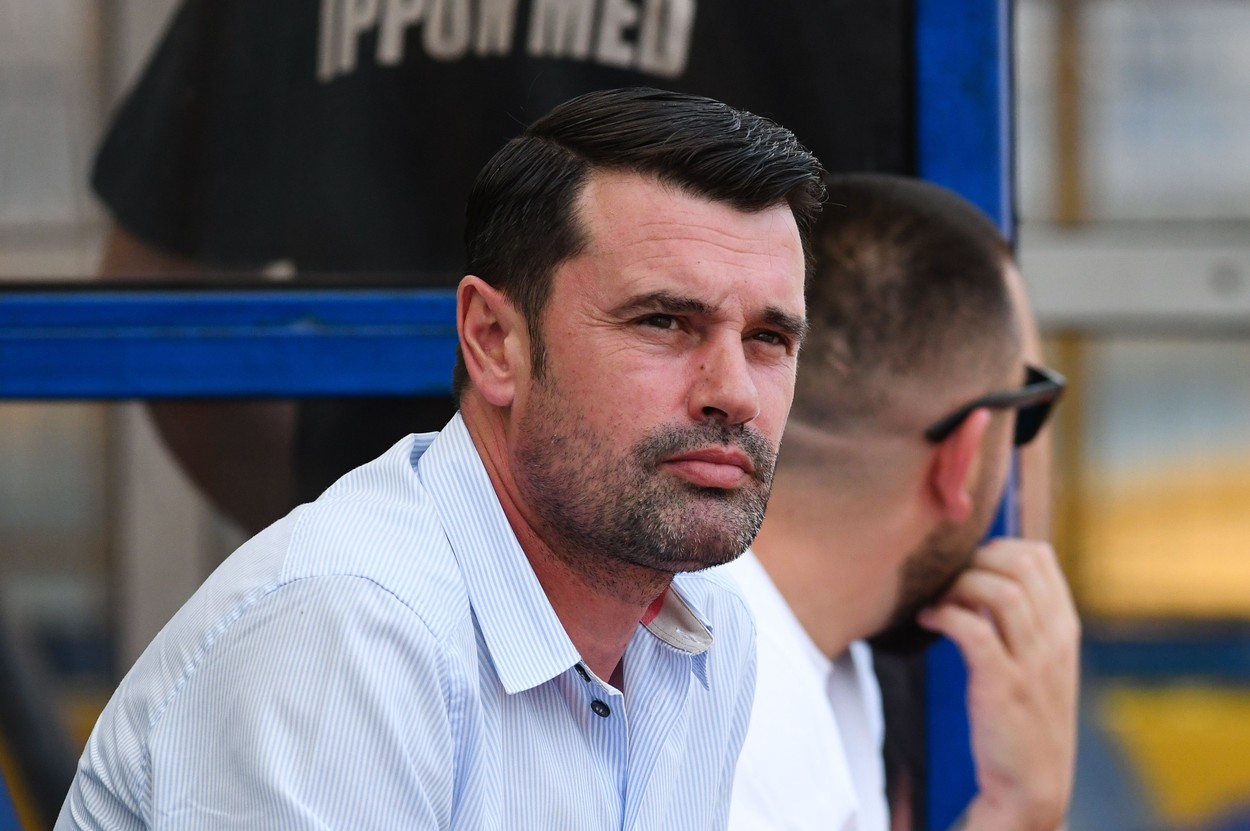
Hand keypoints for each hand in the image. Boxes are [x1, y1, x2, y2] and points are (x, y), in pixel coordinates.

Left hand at [917, 539, 1079, 830]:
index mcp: (1064, 626)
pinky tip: (928, 621)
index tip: (969, 563)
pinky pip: (973, 630)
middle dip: (975, 560)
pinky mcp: (1003, 685)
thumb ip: (1024, 618)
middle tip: (948, 579)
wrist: (1032, 783)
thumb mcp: (1039, 660)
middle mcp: (1053, 638)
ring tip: (936, 600)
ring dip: (958, 586)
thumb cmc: (1026, 715)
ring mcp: (1031, 662)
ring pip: (999, 591)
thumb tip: (983, 571)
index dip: (996, 546)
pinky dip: (945, 616)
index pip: (1039, 556)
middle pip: (1019, 564)